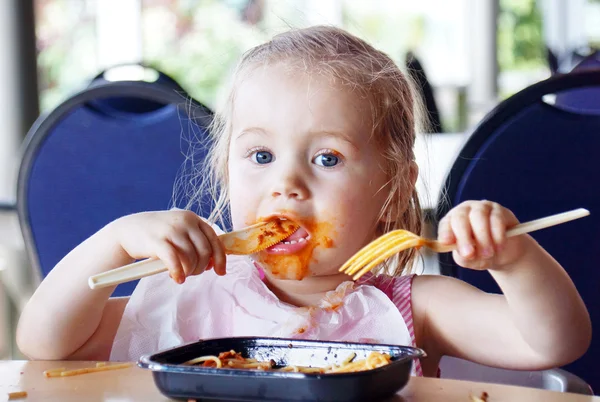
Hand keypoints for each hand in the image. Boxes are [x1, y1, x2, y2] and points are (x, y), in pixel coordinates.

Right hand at [109, 210, 225, 282]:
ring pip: (191, 257)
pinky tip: (177, 279)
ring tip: (181, 275)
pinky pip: (174, 261)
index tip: (220, 272)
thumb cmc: (159, 234)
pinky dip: (178, 272)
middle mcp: (185, 222)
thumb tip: (214, 263)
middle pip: (205, 251)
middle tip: (193, 274)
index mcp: (193, 219)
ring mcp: (171, 230)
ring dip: (189, 271)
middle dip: (202, 267)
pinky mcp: (157, 241)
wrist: (128, 229)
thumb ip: (197, 242)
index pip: (214, 240)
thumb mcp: (181, 231)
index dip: (220, 258)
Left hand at [437, 200, 526, 269]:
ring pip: (479, 216)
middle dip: (463, 237)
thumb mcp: (469, 259)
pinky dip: (497, 235)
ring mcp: (482, 208)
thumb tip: (464, 253)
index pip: (445, 224)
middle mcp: (465, 211)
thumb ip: (463, 257)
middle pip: (460, 217)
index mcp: (451, 222)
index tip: (446, 242)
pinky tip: (498, 247)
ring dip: (482, 237)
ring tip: (487, 254)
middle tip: (469, 254)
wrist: (504, 252)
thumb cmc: (480, 253)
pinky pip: (497, 219)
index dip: (445, 232)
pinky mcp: (499, 211)